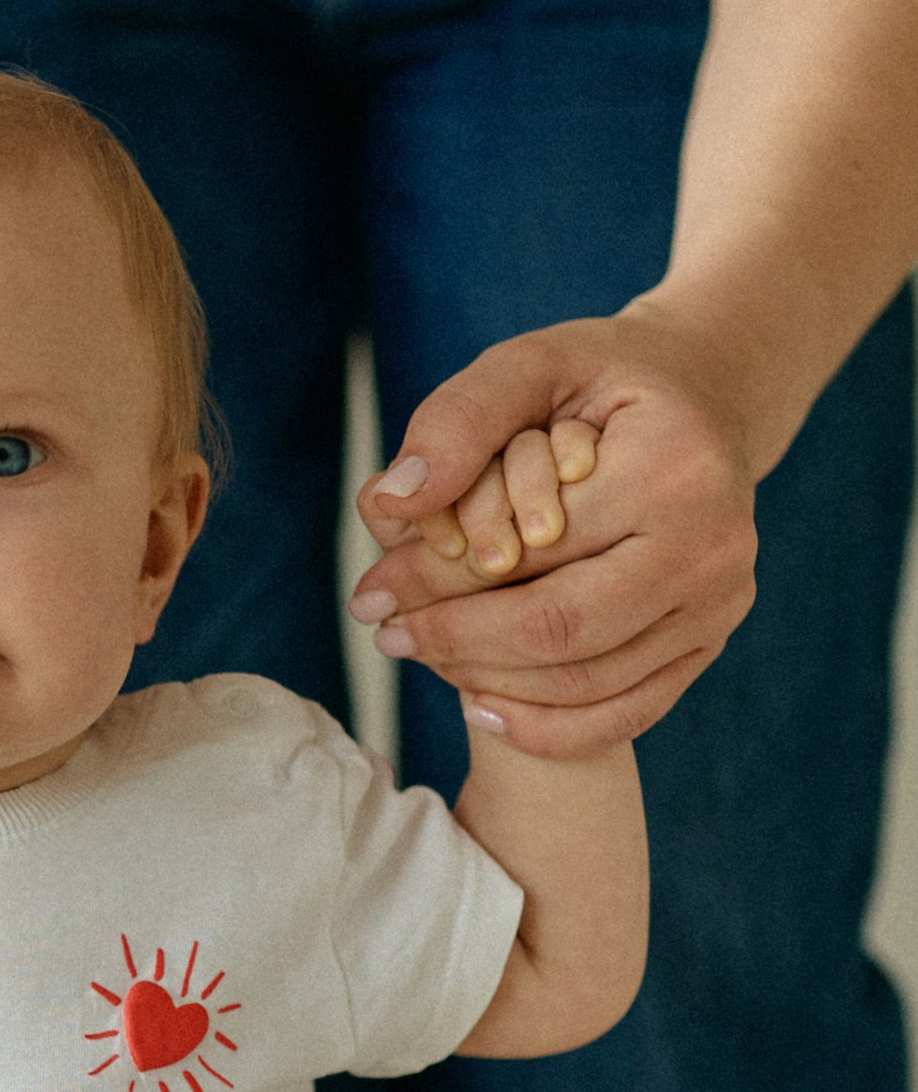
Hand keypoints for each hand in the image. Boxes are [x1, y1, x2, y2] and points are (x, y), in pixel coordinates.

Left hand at [348, 305, 763, 755]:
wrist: (705, 399)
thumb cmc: (601, 381)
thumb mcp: (531, 365)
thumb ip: (459, 419)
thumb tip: (392, 502)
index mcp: (674, 469)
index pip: (528, 552)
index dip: (435, 580)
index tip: (370, 590)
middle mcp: (713, 546)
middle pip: (557, 630)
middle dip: (456, 639)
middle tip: (387, 634)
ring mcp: (720, 603)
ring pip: (585, 682)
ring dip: (488, 681)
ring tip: (424, 655)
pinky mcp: (710, 641)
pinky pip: (624, 713)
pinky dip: (546, 726)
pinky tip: (480, 705)